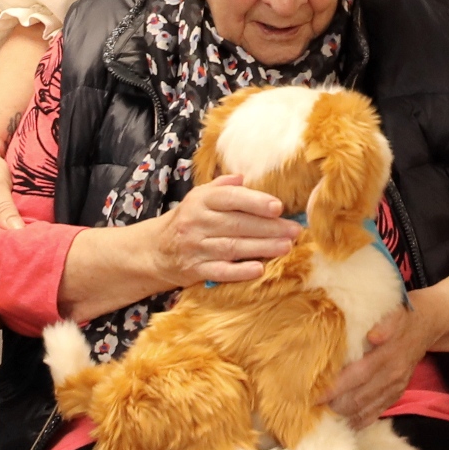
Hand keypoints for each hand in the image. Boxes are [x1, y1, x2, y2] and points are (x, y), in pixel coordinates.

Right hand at [144, 175, 298, 286]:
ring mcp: (195, 247)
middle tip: (294, 230)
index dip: (255, 202)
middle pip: (237, 224)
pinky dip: (240, 271)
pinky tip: (259, 269)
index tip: (278, 207)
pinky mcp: (194, 270)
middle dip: (269, 228)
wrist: (154, 250)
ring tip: (286, 247)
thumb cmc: (187, 220)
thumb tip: (243, 177)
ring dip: (262, 248)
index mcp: (200, 200)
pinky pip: (220, 271)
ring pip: (233, 247)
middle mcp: (197, 222)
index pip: (230, 199)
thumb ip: (222, 187)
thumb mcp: (198, 197)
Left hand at [323, 303, 436, 426]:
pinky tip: (344, 424)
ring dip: (344, 415)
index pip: (357, 376)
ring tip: (322, 417)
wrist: (428, 325)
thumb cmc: (403, 316)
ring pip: (366, 409)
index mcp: (388, 356)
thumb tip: (373, 336)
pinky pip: (377, 413)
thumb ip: (385, 325)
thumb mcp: (395, 313)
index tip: (314, 395)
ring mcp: (395, 388)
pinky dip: (360, 421)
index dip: (335, 387)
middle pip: (359, 398)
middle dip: (334, 406)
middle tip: (310, 408)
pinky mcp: (397, 394)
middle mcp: (391, 376)